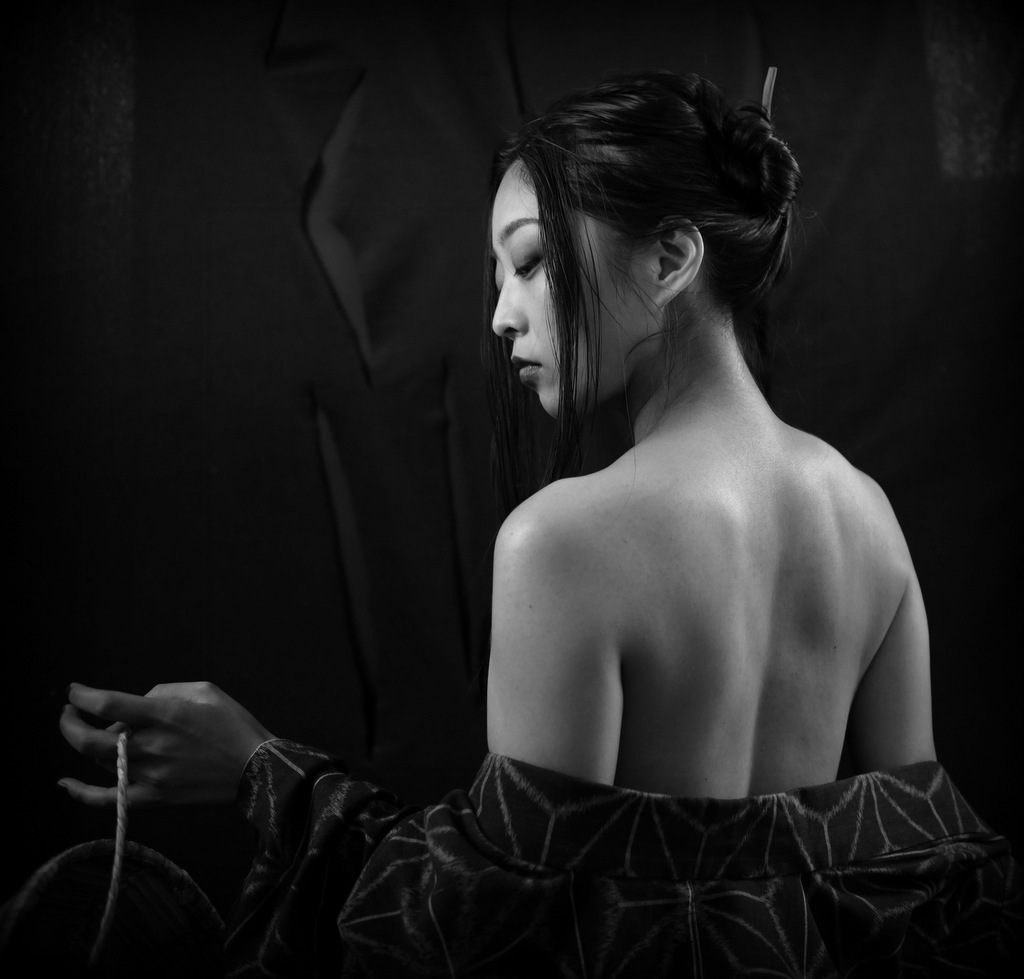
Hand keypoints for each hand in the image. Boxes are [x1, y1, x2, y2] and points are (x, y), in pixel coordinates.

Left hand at [58, 681, 275, 806]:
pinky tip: (64, 784)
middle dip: (70, 723)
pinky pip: (108, 800)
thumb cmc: (234, 725)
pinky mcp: (154, 798)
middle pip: (90, 740)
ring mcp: (150, 776)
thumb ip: (165, 691)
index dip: (83, 696)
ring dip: (96, 746)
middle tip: (69, 712)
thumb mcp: (206, 691)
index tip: (75, 691)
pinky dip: (81, 794)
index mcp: (165, 715)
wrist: (257, 769)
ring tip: (110, 736)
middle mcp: (152, 746)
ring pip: (101, 762)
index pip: (107, 704)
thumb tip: (138, 703)